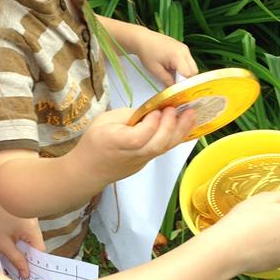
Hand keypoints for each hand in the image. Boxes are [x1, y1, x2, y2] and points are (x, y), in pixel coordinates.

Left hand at [0, 188, 44, 277]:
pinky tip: (12, 244)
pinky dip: (21, 239)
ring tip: (14, 256)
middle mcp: (34, 220)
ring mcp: (28, 216)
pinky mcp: (22, 214)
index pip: (40, 249)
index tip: (28, 273)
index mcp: (31, 227)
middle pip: (36, 243)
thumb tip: (26, 274)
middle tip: (20, 269)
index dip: (35, 263)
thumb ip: (17, 260)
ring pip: (31, 237)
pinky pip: (26, 230)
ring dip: (24, 248)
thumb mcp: (3, 245)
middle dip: (28, 256)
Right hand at [74, 104, 196, 186]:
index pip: (139, 137)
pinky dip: (176, 137)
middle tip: (179, 108)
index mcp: (116, 142)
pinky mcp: (147, 162)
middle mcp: (131, 154)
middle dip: (172, 126)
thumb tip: (151, 110)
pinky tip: (185, 125)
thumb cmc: (94, 142)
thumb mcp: (104, 120)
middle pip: (157, 145)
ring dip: (180, 131)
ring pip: (164, 149)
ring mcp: (141, 161)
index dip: (151, 124)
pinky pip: (164, 150)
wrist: (89, 170)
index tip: (157, 110)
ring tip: (191, 115)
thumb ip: (128, 116)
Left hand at [129, 27, 198, 86]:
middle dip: (186, 80)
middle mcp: (185, 51)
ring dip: (185, 74)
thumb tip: (174, 90)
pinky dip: (183, 68)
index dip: (183, 84)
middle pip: (194, 71)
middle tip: (175, 84)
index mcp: (178, 56)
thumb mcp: (155, 70)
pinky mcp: (183, 48)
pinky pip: (188, 61)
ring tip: (173, 76)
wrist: (143, 39)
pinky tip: (173, 70)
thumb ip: (167, 81)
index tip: (177, 90)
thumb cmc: (147, 53)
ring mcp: (185, 48)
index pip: (188, 75)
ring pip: (192, 67)